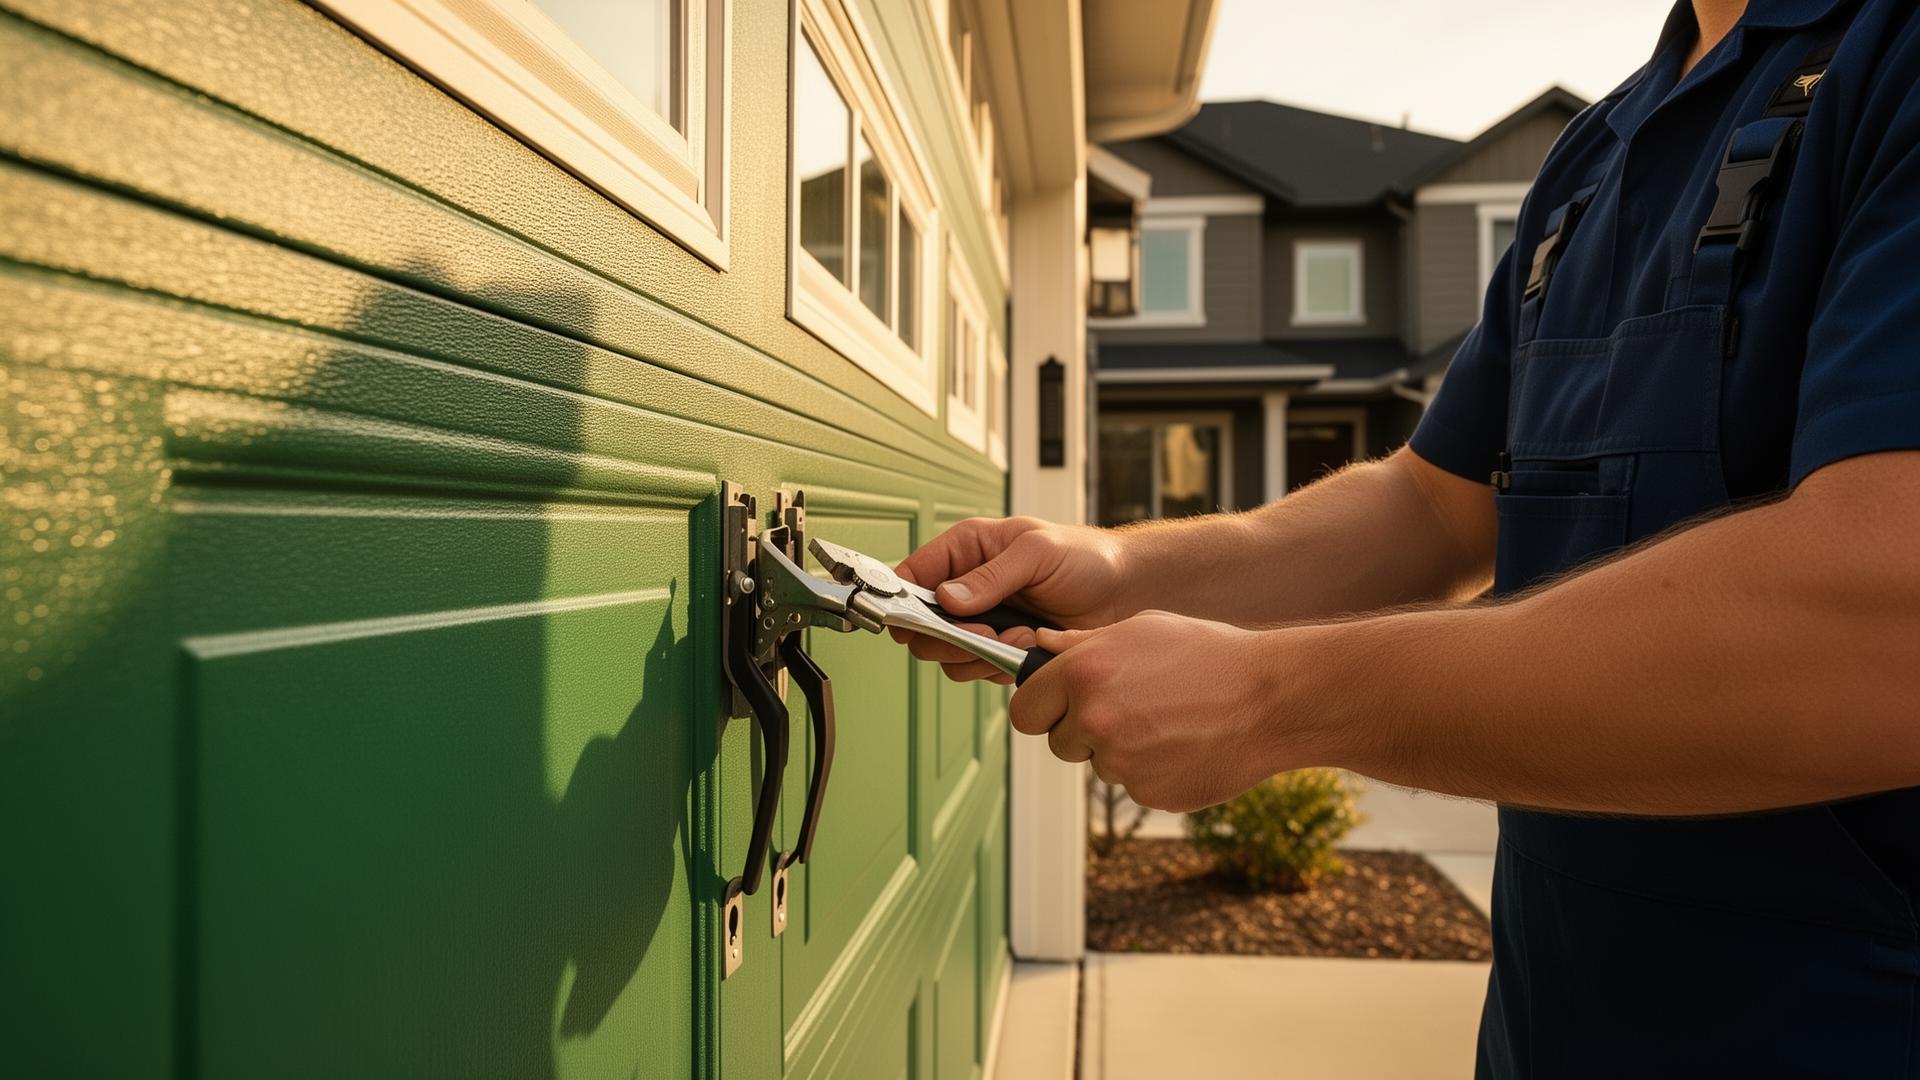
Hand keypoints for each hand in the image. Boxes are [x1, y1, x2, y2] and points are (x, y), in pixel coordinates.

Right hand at [893, 516, 1132, 683]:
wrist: (1126, 593)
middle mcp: (968, 588)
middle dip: (950, 636)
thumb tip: (948, 598)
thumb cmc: (1086, 558)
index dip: (902, 598)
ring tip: (1018, 634)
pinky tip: (1029, 645)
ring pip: (949, 655)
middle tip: (984, 632)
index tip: (911, 619)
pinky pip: (979, 670)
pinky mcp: (1001, 651)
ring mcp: (983, 623)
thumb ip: (991, 576)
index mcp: (968, 550)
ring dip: (979, 652)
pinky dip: (999, 664)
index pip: (913, 574)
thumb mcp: (1037, 551)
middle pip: (924, 626)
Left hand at [1010, 611, 1300, 811]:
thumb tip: (1040, 645)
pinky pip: (1134, 784)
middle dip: (1080, 731)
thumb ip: (1082, 643)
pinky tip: (1186, 743)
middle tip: (1128, 709)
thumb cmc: (1210, 654)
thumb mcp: (1143, 629)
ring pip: (1100, 764)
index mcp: (1083, 672)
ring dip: (1122, 750)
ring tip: (1170, 720)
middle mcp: (1093, 720)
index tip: (1058, 706)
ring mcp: (1120, 762)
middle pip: (1057, 742)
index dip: (1041, 708)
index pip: (1024, 709)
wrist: (1273, 699)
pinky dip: (1153, 770)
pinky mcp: (1148, 793)